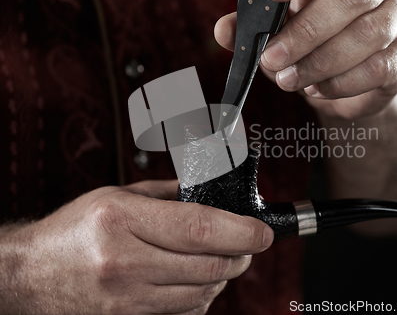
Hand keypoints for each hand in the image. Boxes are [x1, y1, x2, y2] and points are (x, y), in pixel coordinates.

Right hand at [21, 180, 272, 313]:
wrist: (32, 275)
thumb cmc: (76, 228)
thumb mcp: (120, 195)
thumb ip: (169, 195)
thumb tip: (213, 195)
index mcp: (123, 219)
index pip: (199, 229)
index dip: (241, 232)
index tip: (263, 232)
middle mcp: (124, 261)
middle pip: (208, 265)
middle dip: (240, 256)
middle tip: (248, 245)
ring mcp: (125, 298)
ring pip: (201, 293)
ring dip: (223, 276)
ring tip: (222, 259)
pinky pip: (183, 311)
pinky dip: (201, 295)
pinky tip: (195, 279)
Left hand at [215, 0, 396, 118]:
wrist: (356, 74)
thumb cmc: (316, 38)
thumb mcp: (282, 26)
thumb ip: (254, 24)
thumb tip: (224, 30)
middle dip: (304, 32)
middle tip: (270, 58)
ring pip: (365, 35)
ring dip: (319, 62)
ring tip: (286, 80)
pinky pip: (376, 69)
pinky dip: (340, 83)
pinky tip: (316, 89)